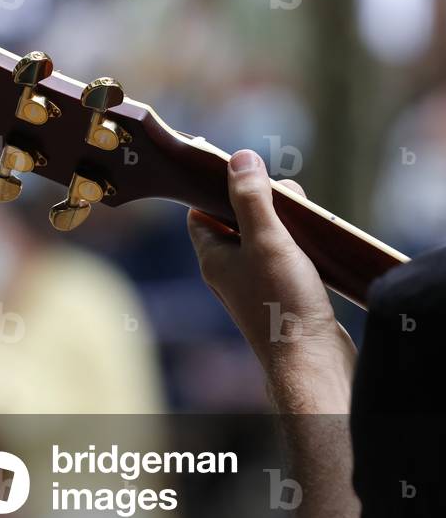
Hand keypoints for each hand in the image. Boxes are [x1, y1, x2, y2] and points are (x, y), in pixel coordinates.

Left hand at [187, 150, 355, 410]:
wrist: (311, 359)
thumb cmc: (281, 302)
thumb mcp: (265, 240)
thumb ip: (251, 199)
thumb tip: (238, 158)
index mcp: (213, 258)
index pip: (200, 214)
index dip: (214, 190)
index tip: (237, 170)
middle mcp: (229, 272)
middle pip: (236, 223)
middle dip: (259, 201)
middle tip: (286, 192)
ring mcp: (256, 285)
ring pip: (264, 240)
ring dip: (283, 222)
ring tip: (307, 214)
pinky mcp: (283, 295)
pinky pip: (285, 259)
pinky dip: (298, 244)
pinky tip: (317, 240)